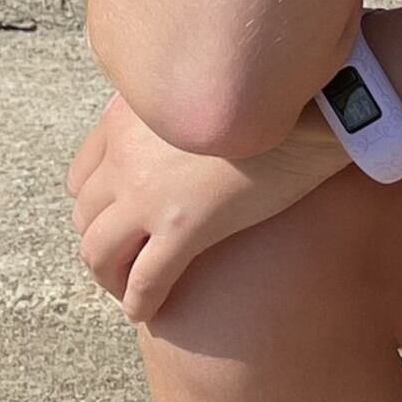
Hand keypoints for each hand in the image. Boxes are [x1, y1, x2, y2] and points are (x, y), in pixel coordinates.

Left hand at [68, 92, 357, 323]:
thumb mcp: (204, 88)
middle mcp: (126, 154)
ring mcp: (149, 193)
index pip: (81, 175)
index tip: (111, 224)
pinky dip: (139, 302)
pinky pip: (145, 280)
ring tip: (130, 291)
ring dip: (111, 278)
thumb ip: (173, 110)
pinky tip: (147, 313)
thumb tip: (177, 133)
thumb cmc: (277, 96)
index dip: (92, 208)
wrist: (319, 107)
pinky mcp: (184, 227)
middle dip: (100, 245)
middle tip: (122, 264)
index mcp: (128, 116)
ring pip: (100, 253)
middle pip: (86, 217)